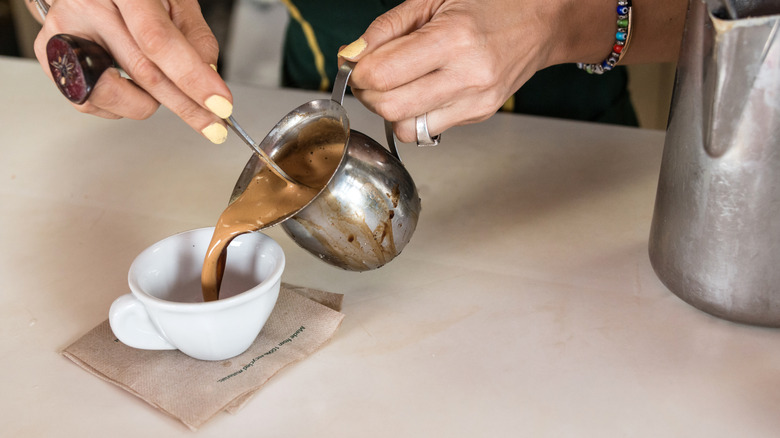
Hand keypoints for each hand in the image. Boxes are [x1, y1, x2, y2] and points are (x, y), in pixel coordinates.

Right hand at [32, 0, 232, 143]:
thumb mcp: (174, 0)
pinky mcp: (49, 55)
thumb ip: (196, 37)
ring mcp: (63, 32)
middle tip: (213, 124)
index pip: (159, 40)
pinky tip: (130, 85)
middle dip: (187, 106)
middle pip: (143, 73)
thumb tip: (209, 76)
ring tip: (162, 88)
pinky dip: (122, 104)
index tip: (219, 104)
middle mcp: (85, 7)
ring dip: (150, 104)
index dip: (192, 77)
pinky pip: (91, 102)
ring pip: (115, 95)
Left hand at [337, 0, 629, 142]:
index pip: (383, 75)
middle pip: (389, 107)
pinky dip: (412, 116)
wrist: (542, 21)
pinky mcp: (479, 115)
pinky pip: (426, 131)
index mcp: (453, 38)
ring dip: (388, 109)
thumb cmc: (489, 3)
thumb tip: (351, 55)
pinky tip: (420, 92)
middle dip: (367, 94)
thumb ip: (386, 29)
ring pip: (405, 128)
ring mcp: (475, 101)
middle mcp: (467, 76)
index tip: (356, 63)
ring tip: (396, 84)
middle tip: (369, 76)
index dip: (358, 73)